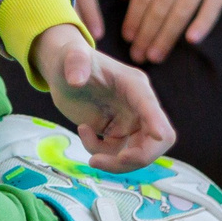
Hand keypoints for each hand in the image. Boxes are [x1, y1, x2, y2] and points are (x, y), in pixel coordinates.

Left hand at [31, 24, 173, 170]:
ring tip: (92, 160)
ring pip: (138, 154)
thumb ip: (75, 62)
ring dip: (117, 164)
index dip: (157, 123)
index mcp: (134, 85)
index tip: (159, 138)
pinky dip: (100, 153)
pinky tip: (84, 131)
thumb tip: (75, 79)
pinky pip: (116, 154)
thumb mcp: (70, 56)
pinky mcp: (116, 133)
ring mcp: (129, 122)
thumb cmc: (70, 58)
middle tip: (114, 161)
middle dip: (140, 157)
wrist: (62, 71)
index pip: (151, 107)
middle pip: (157, 140)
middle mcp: (138, 106)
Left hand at [120, 0, 221, 63]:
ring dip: (166, 37)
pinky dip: (201, 24)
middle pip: (158, 8)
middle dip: (145, 35)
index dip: (132, 19)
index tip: (127, 38)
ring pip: (180, 12)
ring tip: (155, 55)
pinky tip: (191, 40)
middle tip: (138, 55)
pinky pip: (211, 7)